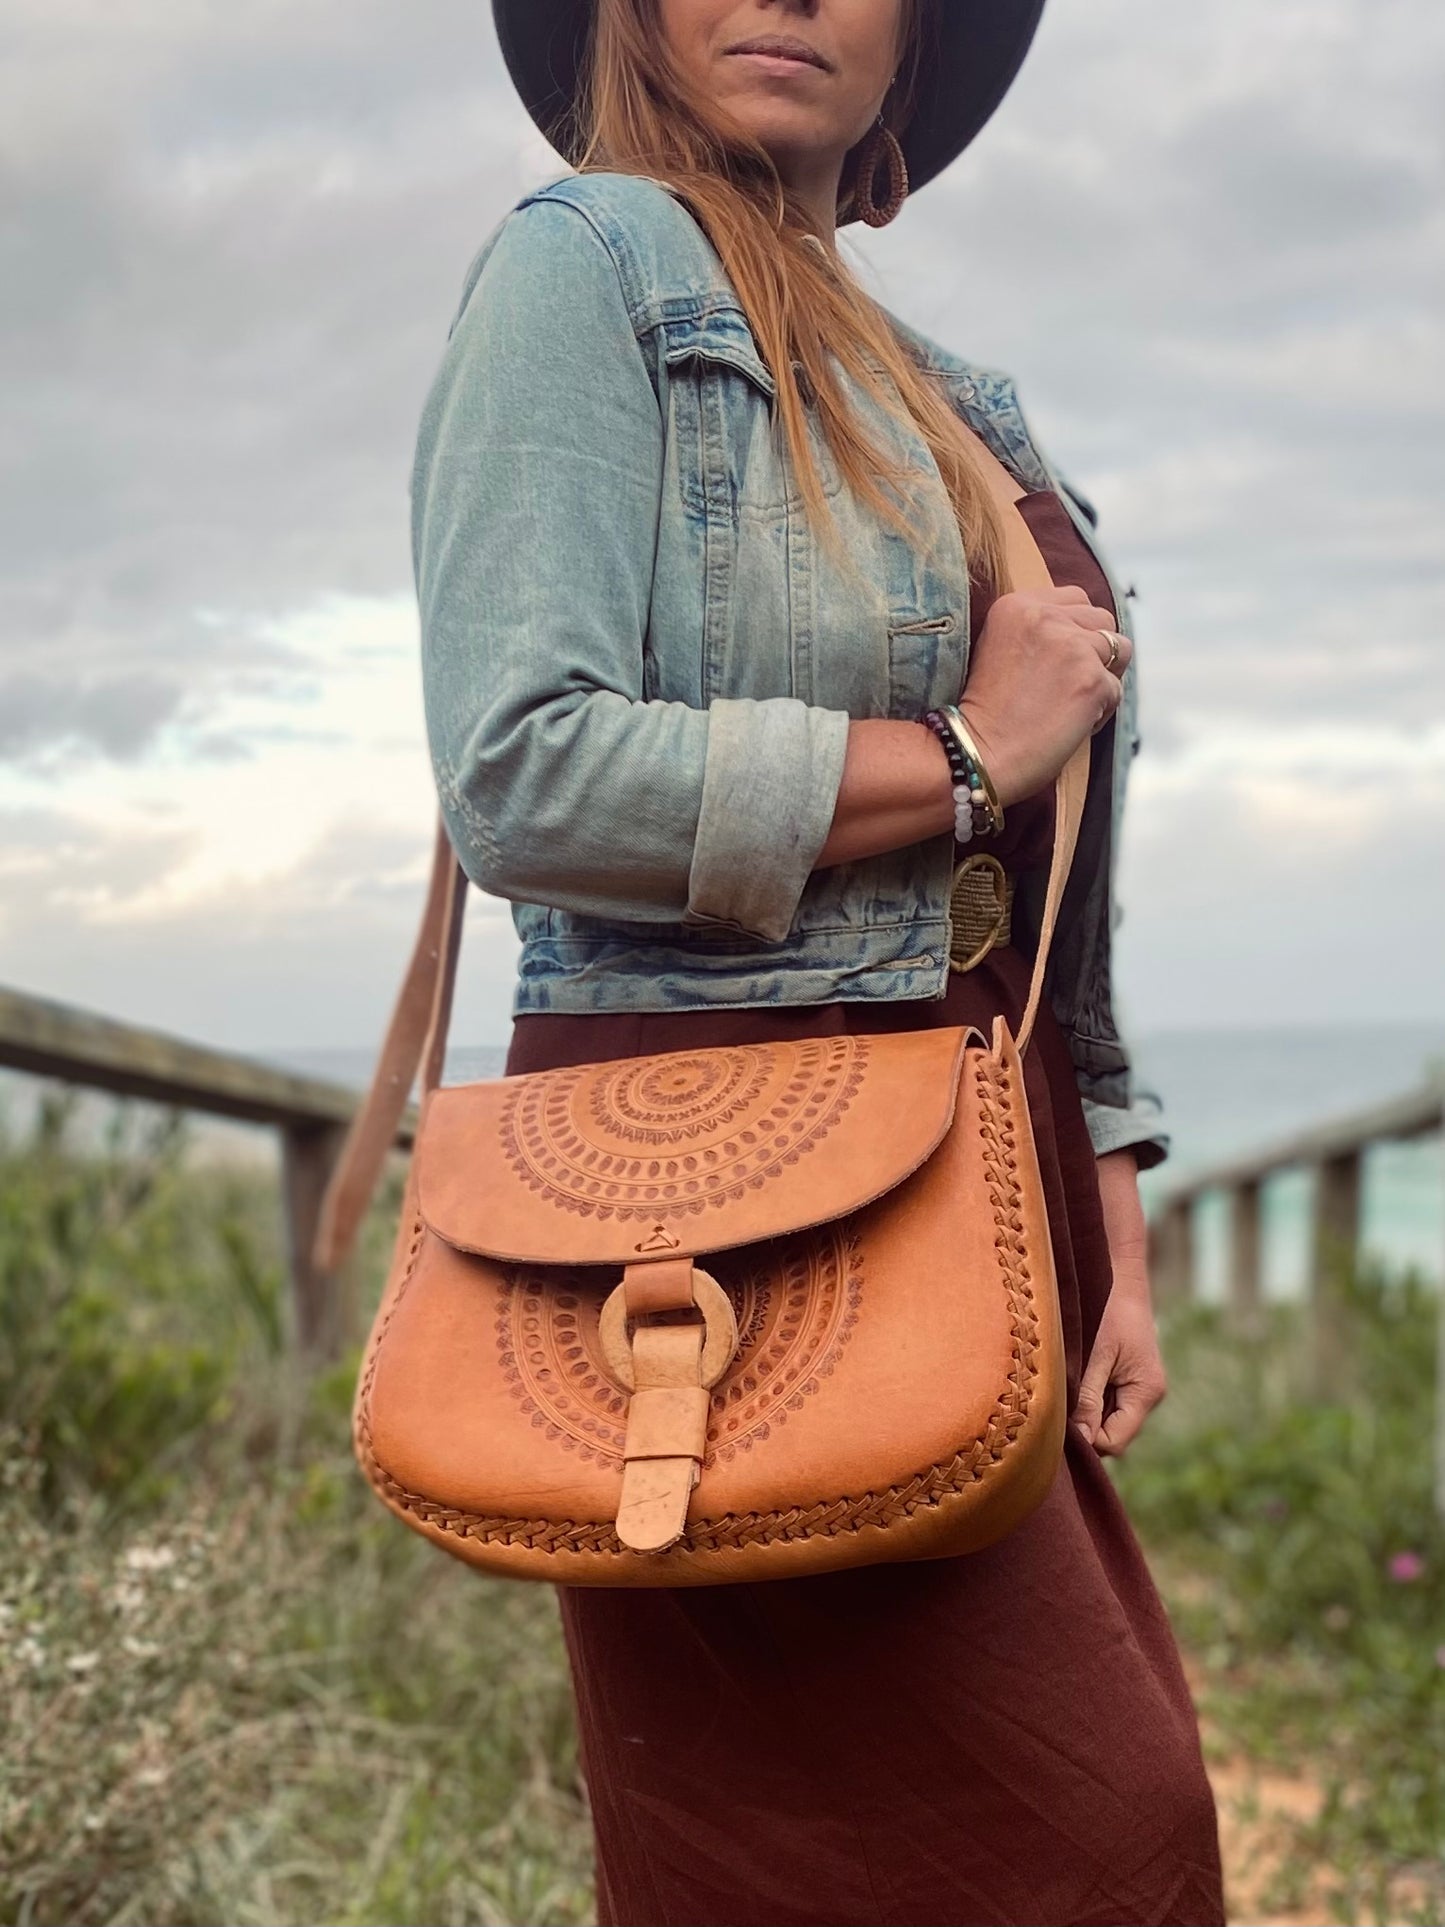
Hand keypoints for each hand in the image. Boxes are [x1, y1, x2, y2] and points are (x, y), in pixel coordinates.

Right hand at [960, 587, 1132, 807]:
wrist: (975, 753)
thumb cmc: (983, 714)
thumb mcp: (996, 648)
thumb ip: (1036, 631)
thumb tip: (1081, 631)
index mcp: (1016, 605)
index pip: (1075, 598)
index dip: (1076, 628)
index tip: (1060, 657)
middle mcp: (1046, 617)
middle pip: (1102, 619)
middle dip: (1095, 650)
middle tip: (1067, 683)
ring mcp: (1072, 647)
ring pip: (1119, 651)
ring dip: (1103, 677)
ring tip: (1071, 702)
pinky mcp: (1092, 681)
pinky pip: (1116, 691)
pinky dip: (1099, 712)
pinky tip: (1069, 725)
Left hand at [1074, 1149, 1166, 1455]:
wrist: (1122, 1279)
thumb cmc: (1109, 1312)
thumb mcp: (1096, 1355)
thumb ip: (1088, 1397)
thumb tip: (1078, 1439)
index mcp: (1145, 1391)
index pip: (1114, 1441)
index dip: (1086, 1440)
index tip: (1055, 1425)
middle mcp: (1147, 1396)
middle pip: (1110, 1435)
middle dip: (1083, 1428)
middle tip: (1052, 1409)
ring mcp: (1139, 1389)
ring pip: (1106, 1421)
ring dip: (1084, 1413)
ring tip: (1062, 1390)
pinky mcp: (1130, 1380)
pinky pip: (1106, 1404)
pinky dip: (1088, 1400)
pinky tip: (1072, 1382)